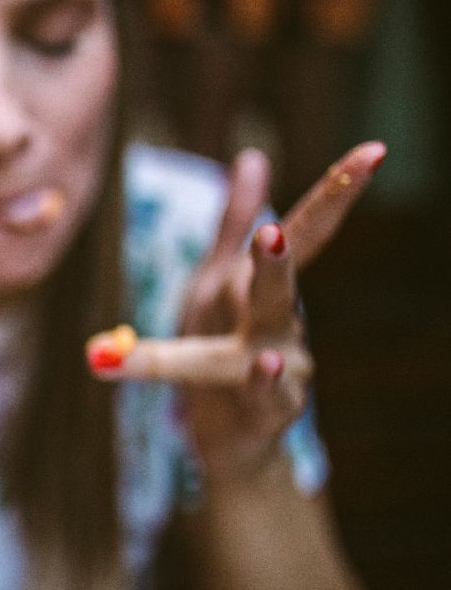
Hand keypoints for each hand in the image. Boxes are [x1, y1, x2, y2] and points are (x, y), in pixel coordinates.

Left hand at [88, 141, 385, 481]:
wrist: (226, 437)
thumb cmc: (218, 353)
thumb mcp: (215, 284)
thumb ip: (231, 223)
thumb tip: (252, 157)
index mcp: (259, 289)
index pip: (302, 235)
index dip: (335, 194)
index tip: (374, 152)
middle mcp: (282, 324)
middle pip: (281, 285)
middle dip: (279, 258)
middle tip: (272, 231)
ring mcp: (285, 369)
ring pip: (271, 341)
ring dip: (265, 321)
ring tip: (263, 300)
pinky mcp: (270, 413)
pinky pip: (267, 397)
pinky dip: (264, 383)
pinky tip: (266, 364)